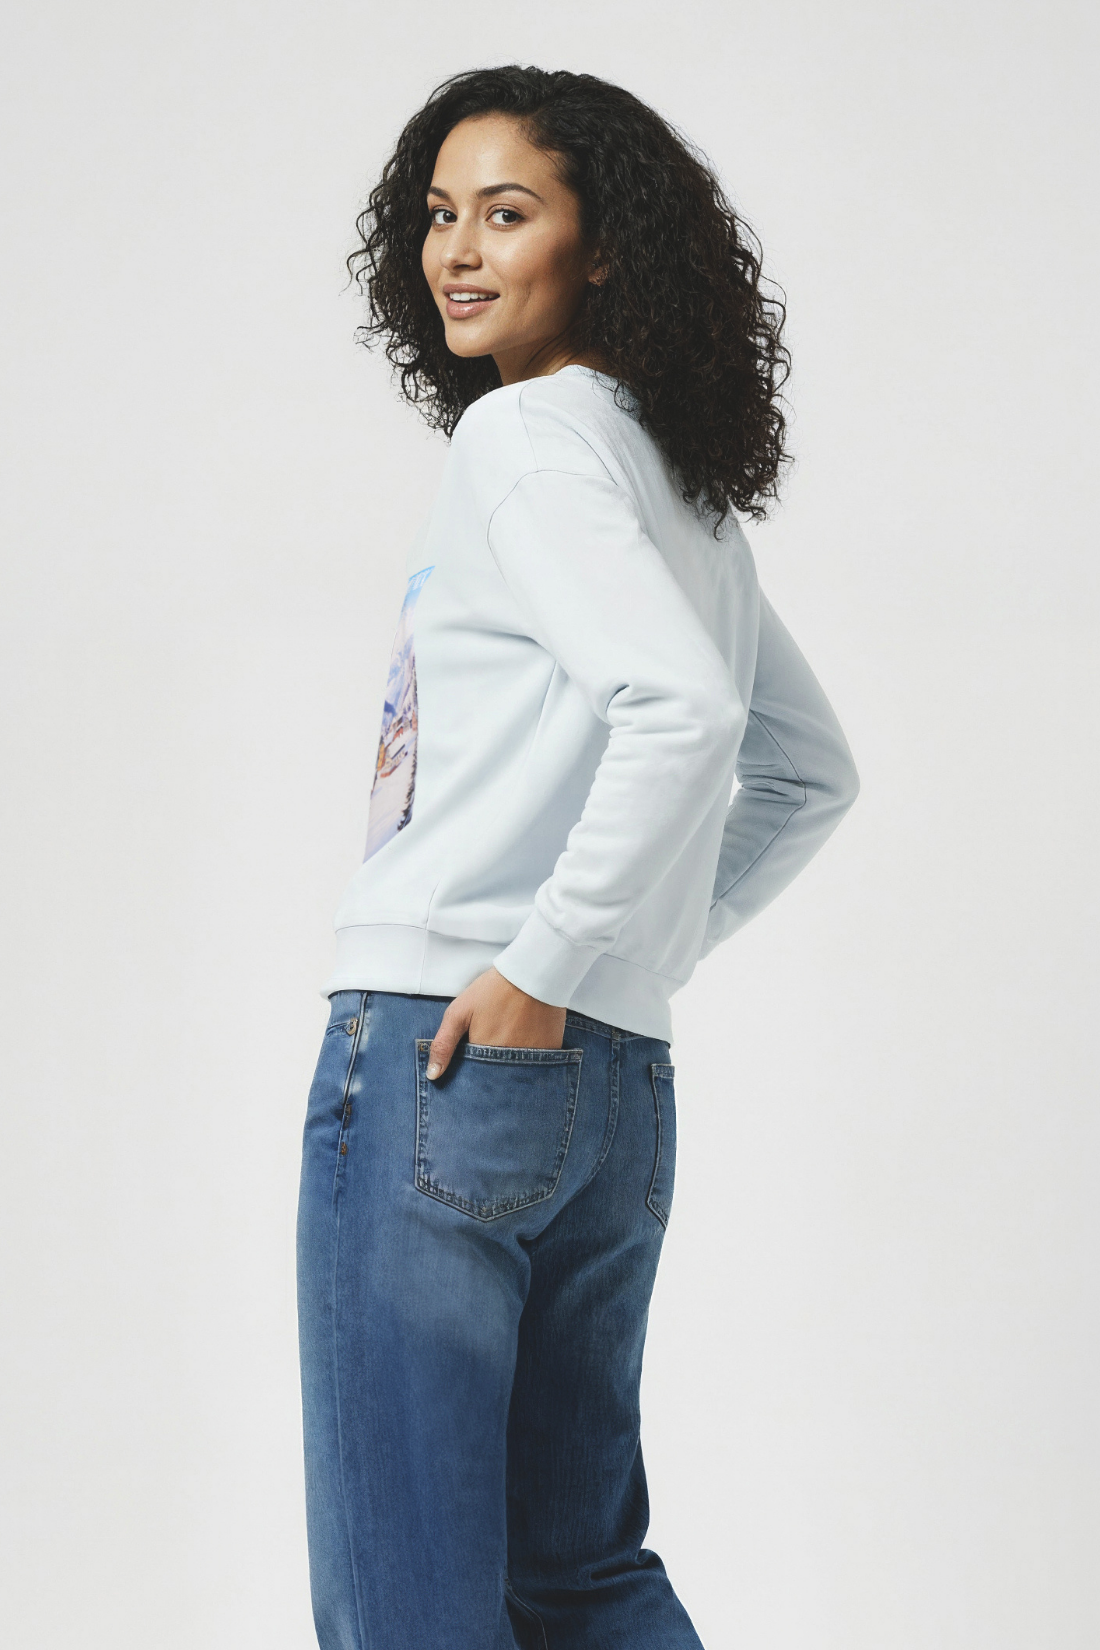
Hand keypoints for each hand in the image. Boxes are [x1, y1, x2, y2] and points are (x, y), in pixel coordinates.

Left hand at [426, 967, 566, 1079]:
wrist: (531, 972)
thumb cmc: (493, 990)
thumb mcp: (459, 1012)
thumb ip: (444, 1044)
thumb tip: (433, 1075)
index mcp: (485, 1055)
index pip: (475, 1079)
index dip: (472, 1071)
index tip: (474, 1057)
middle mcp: (510, 1063)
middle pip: (496, 1079)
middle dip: (491, 1069)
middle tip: (495, 1040)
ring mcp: (533, 1059)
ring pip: (517, 1073)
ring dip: (511, 1064)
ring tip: (511, 1035)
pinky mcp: (551, 1051)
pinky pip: (538, 1064)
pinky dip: (531, 1056)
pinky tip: (527, 1035)